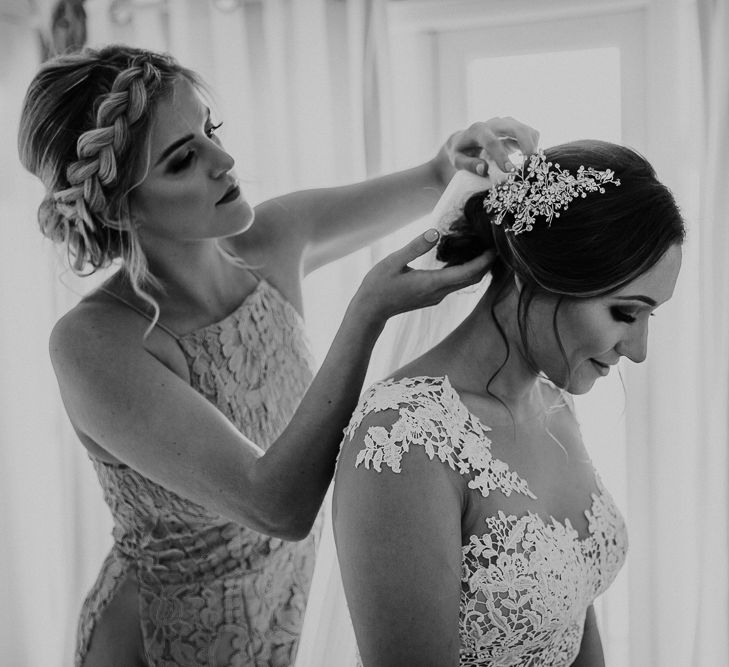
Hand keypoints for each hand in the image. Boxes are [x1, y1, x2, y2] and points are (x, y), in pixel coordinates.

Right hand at [353, 229, 493, 319]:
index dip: (484, 260)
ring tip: (480, 246)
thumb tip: (436, 232)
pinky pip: (455, 283)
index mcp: (432, 283)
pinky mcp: (432, 296)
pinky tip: (460, 257)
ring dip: (475, 267)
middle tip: (493, 243)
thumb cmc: (378, 286)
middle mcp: (438, 292)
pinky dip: (463, 270)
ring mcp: (436, 296)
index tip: (495, 246)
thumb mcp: (393, 261)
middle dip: (485, 263)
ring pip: (464, 282)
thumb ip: (415, 247)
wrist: (370, 311)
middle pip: (472, 279)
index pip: (468, 272)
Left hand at [435, 117, 539, 183]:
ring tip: (530, 166)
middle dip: (526, 145)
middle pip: (516, 128)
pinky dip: (534, 147)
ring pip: (527, 130)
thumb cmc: (461, 152)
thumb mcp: (457, 160)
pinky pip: (531, 134)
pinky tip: (528, 161)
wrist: (466, 139)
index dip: (502, 156)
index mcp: (477, 130)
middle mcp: (494, 123)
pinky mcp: (516, 128)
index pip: (492, 141)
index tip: (510, 171)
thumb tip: (483, 169)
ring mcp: (507, 123)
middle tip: (531, 166)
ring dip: (532, 147)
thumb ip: (468, 164)